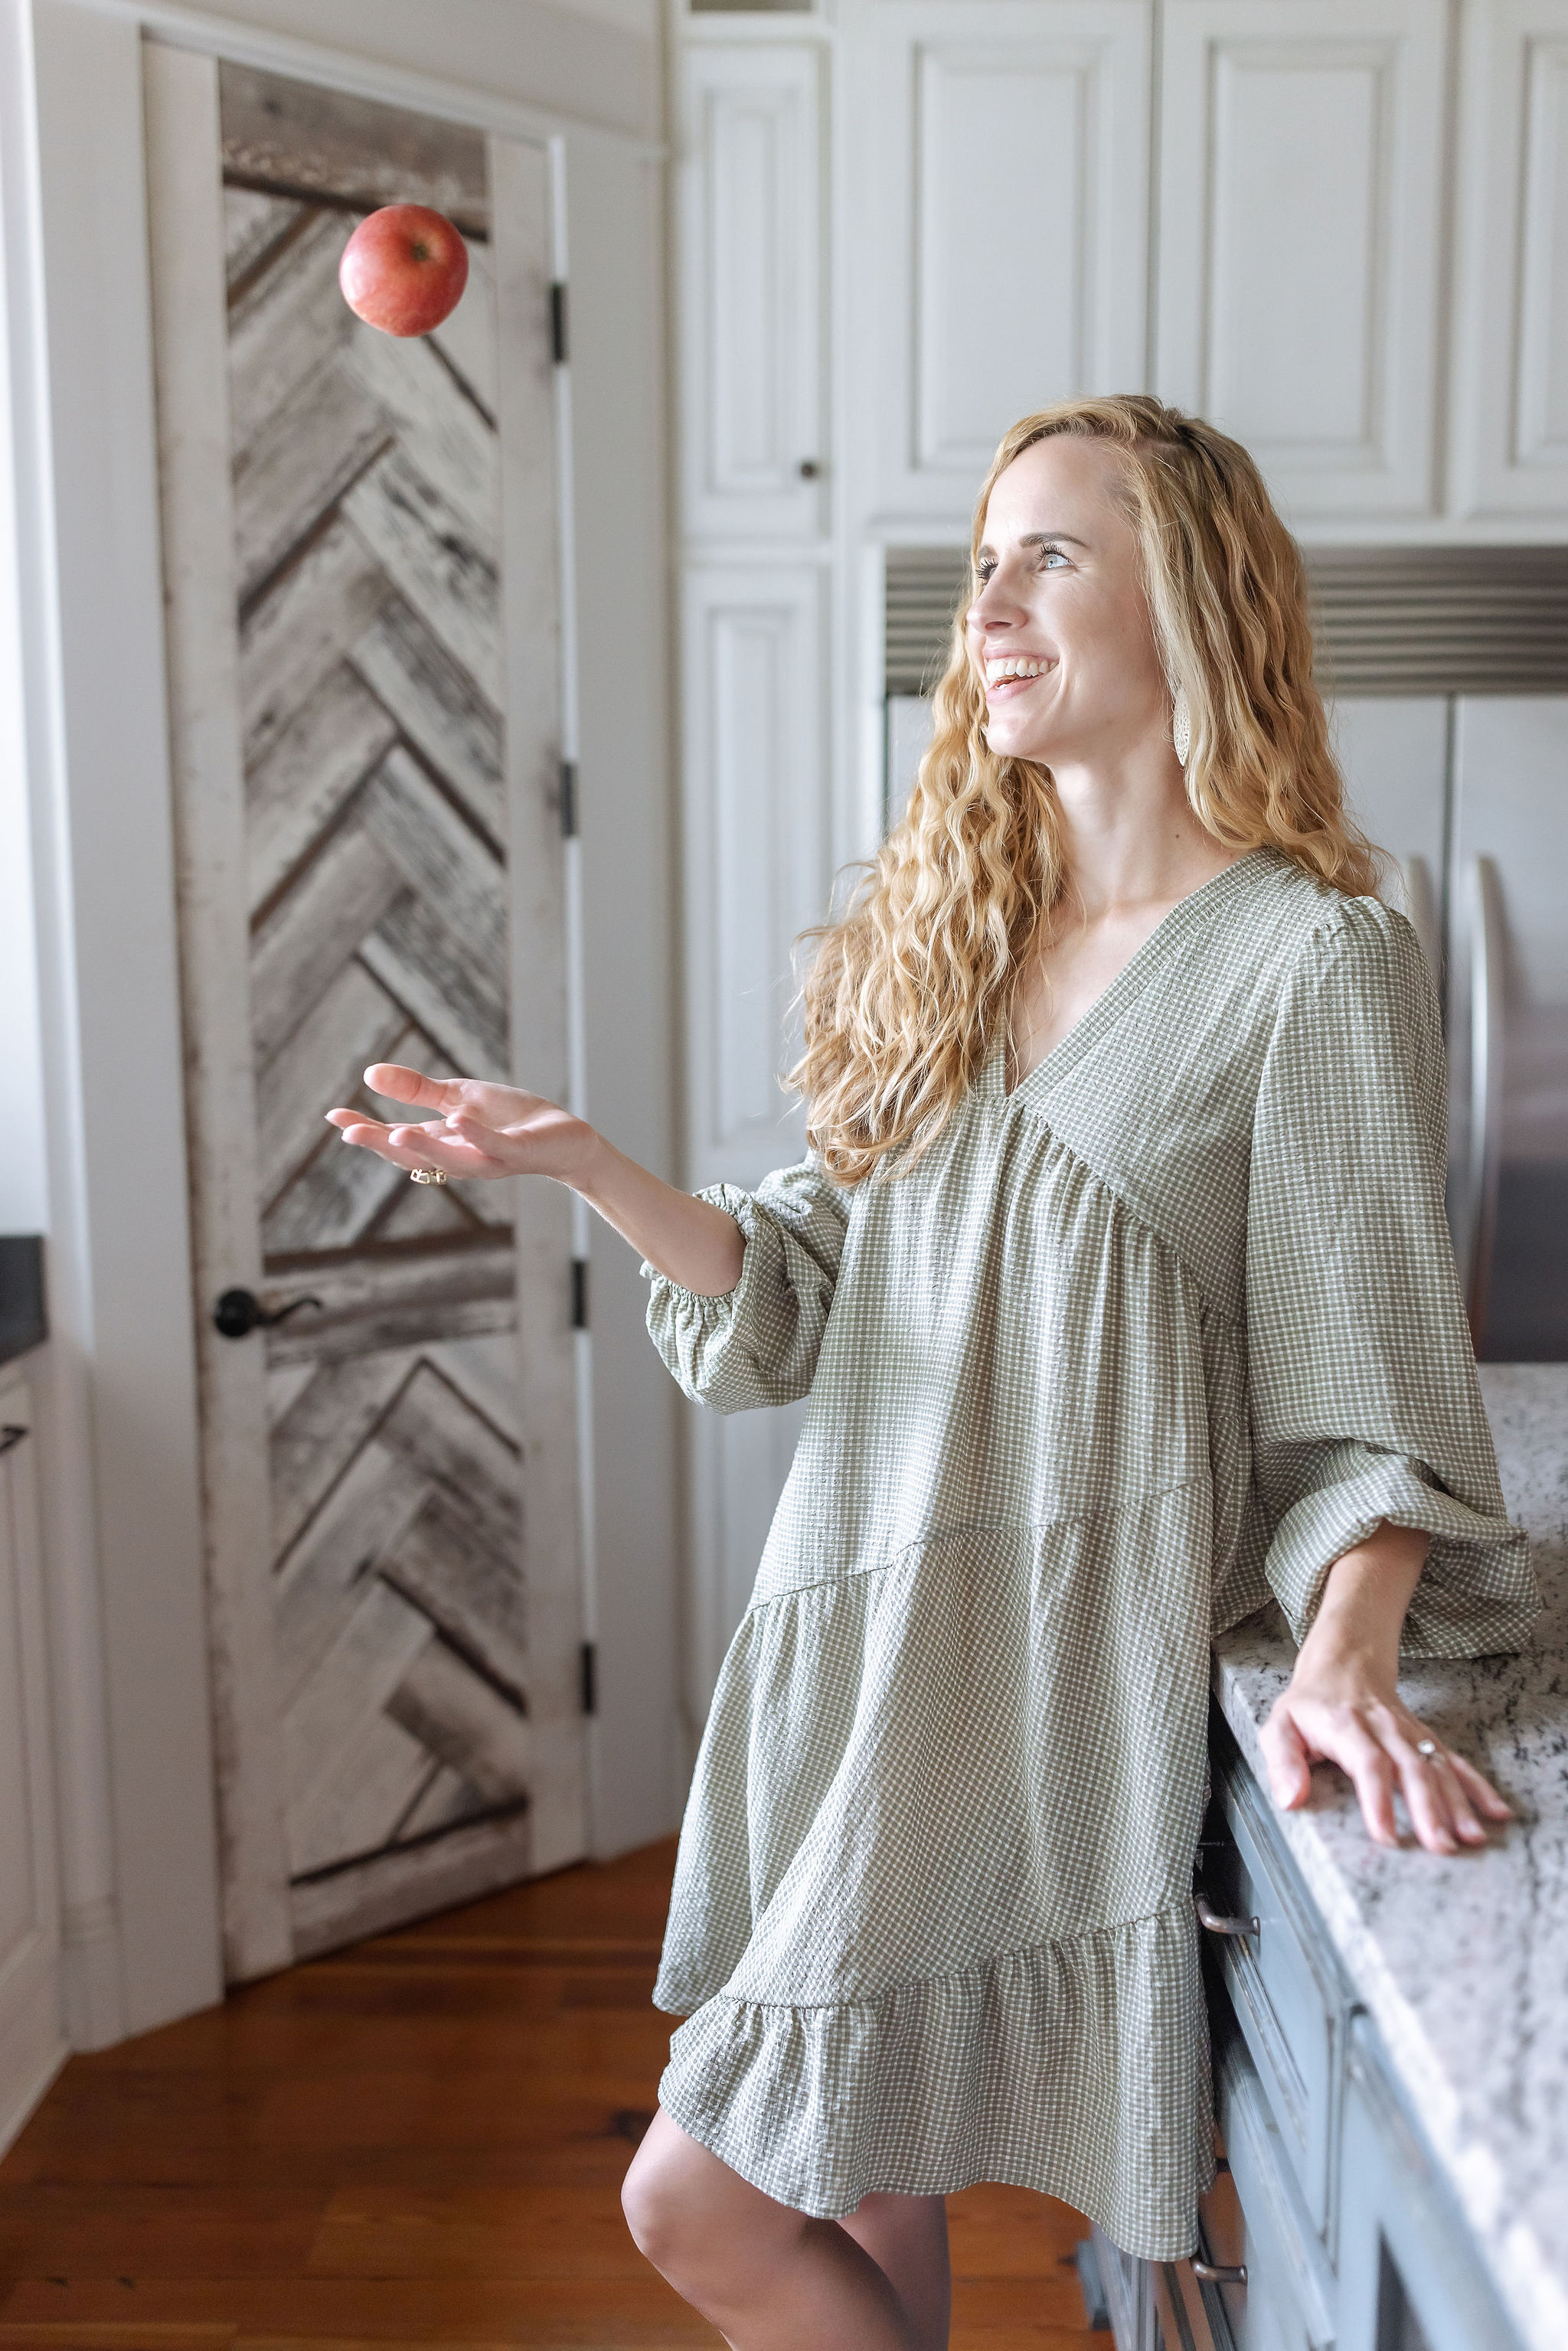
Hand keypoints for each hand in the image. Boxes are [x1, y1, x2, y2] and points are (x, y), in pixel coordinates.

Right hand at [325, 1063, 599, 1187]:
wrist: (563, 1136)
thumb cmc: (510, 1119)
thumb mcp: (458, 1097)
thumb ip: (417, 1091)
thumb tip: (369, 1074)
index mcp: (442, 1144)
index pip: (396, 1141)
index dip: (365, 1131)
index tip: (333, 1117)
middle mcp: (460, 1157)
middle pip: (415, 1157)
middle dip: (383, 1145)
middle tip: (350, 1133)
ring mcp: (490, 1157)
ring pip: (452, 1159)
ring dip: (423, 1146)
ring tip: (395, 1131)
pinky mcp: (519, 1152)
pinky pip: (494, 1146)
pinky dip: (474, 1134)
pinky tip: (456, 1120)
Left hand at [1259, 1663, 1513, 1855]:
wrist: (1344, 1662)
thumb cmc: (1309, 1704)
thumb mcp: (1279, 1726)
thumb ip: (1282, 1762)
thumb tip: (1291, 1799)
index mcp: (1346, 1726)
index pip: (1368, 1764)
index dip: (1379, 1800)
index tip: (1387, 1836)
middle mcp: (1384, 1728)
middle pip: (1411, 1768)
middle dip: (1429, 1809)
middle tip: (1441, 1846)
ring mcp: (1409, 1732)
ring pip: (1437, 1766)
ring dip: (1457, 1803)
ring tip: (1471, 1837)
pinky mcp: (1425, 1737)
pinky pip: (1454, 1760)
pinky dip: (1477, 1786)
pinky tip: (1495, 1811)